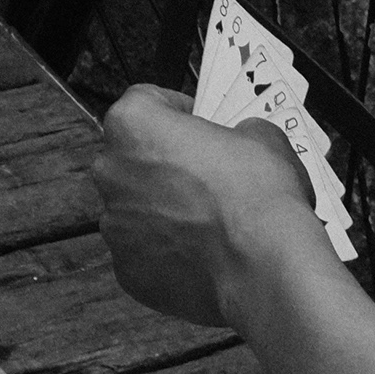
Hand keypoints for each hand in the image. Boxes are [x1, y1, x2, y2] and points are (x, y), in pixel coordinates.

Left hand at [95, 86, 320, 325]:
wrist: (263, 266)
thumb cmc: (258, 196)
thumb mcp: (262, 136)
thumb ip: (238, 131)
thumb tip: (242, 140)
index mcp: (133, 124)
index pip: (147, 103)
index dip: (178, 113)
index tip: (200, 126)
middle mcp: (111, 171)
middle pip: (134, 158)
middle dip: (166, 165)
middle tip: (207, 178)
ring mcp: (115, 225)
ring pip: (136, 209)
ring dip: (164, 211)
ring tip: (210, 223)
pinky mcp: (127, 271)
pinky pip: (145, 253)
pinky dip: (168, 254)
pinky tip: (204, 255)